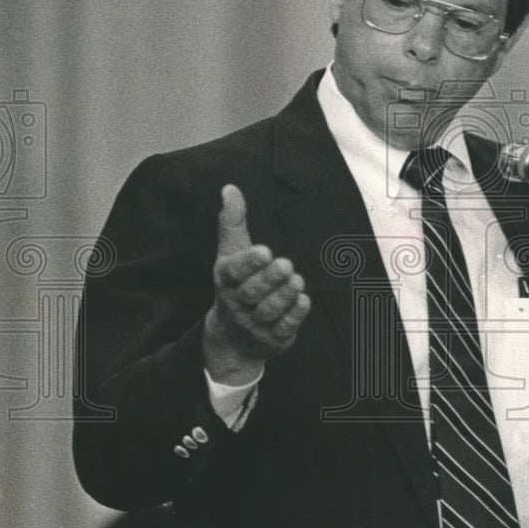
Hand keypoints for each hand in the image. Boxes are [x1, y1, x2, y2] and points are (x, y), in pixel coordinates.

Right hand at [203, 185, 310, 383]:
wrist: (233, 338)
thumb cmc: (236, 285)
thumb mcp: (230, 254)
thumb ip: (232, 222)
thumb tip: (230, 188)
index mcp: (225, 281)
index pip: (233, 272)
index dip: (248, 262)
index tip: (265, 250)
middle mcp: (236, 305)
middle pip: (251, 293)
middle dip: (269, 279)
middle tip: (286, 265)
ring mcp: (254, 325)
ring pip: (269, 311)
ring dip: (284, 295)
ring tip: (297, 280)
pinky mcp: (272, 339)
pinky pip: (283, 328)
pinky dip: (294, 315)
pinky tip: (303, 301)